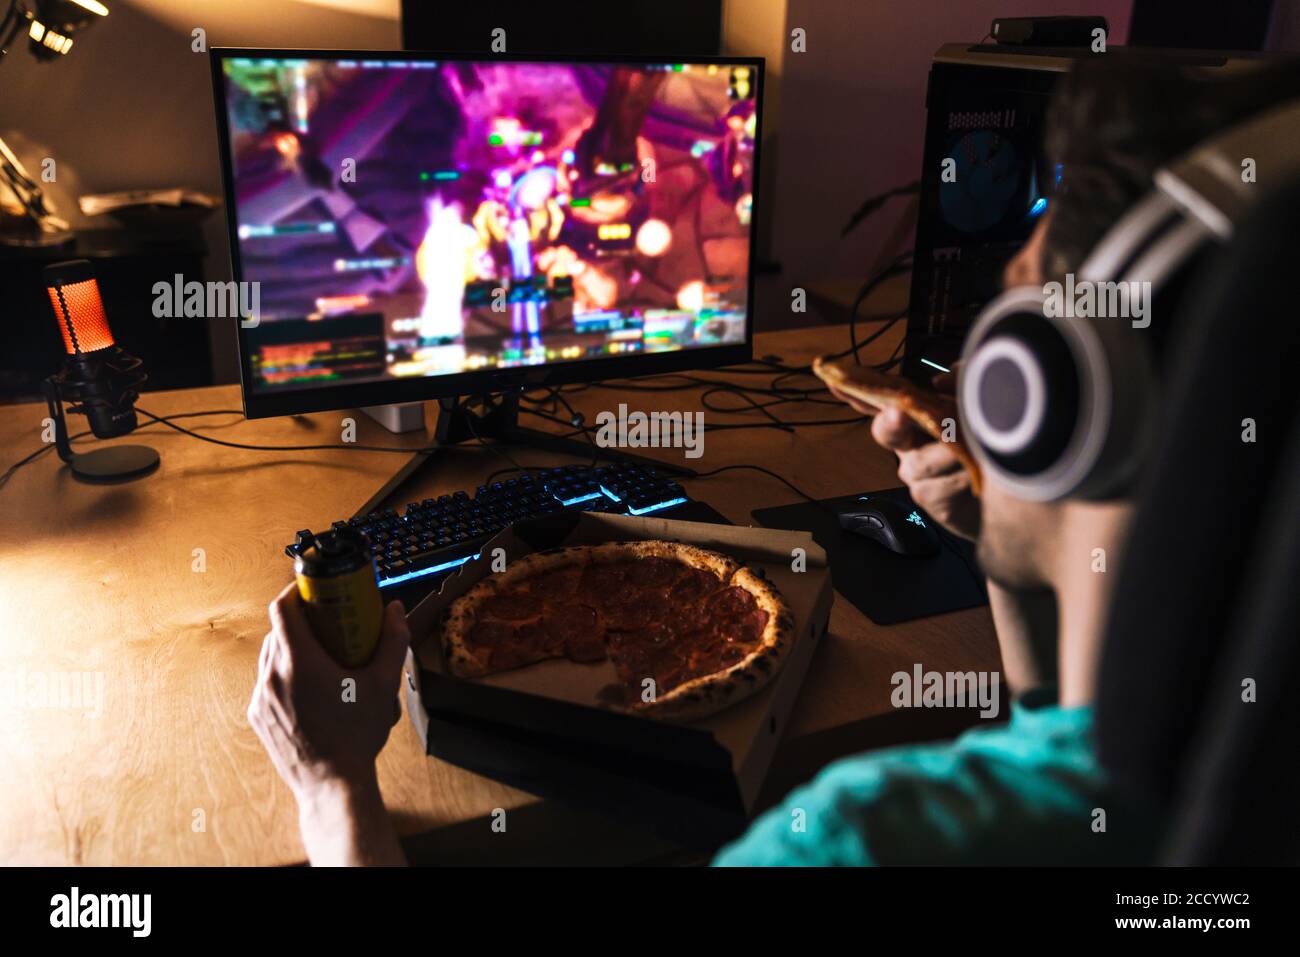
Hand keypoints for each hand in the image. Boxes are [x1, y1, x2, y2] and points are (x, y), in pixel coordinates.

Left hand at [248, 582, 410, 802]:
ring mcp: (261, 698)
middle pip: (278, 630)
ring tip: (321, 655)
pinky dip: (285, 675)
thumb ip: (392, 641)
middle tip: (328, 622)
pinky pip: (267, 682)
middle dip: (301, 620)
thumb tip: (394, 611)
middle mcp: (273, 676)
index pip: (283, 608)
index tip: (313, 590)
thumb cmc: (357, 736)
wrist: (333, 783)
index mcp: (300, 663)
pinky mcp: (258, 716)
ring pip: (270, 656)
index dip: (295, 591)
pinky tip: (311, 687)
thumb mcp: (384, 685)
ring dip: (291, 647)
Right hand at [828, 369, 979, 541]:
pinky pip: (940, 487)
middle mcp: (908, 445)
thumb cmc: (987, 444)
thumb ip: (962, 383)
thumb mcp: (979, 406)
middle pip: (888, 432)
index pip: (880, 402)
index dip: (856, 392)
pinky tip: (977, 477)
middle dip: (891, 422)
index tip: (835, 379)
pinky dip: (962, 478)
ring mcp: (916, 474)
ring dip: (948, 454)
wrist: (1008, 493)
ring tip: (971, 450)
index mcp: (914, 419)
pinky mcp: (930, 499)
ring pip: (922, 462)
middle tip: (898, 413)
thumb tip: (940, 380)